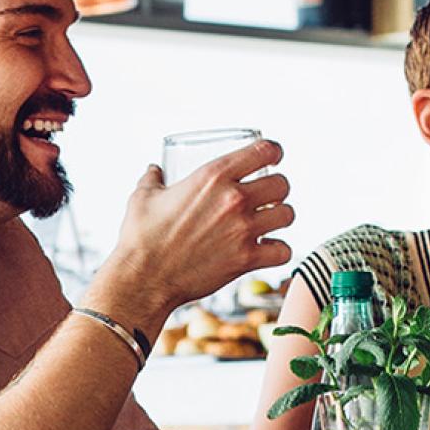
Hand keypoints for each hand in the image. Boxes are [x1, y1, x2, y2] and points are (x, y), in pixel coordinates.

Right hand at [92, 141, 293, 325]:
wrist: (143, 278)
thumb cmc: (140, 237)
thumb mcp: (143, 197)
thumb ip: (153, 179)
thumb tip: (154, 170)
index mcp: (213, 175)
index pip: (263, 150)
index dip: (274, 151)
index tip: (273, 156)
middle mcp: (234, 199)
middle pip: (282, 183)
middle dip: (277, 189)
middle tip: (267, 196)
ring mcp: (243, 230)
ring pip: (288, 214)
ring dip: (280, 217)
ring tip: (269, 222)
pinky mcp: (246, 260)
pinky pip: (284, 251)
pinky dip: (279, 250)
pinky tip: (268, 250)